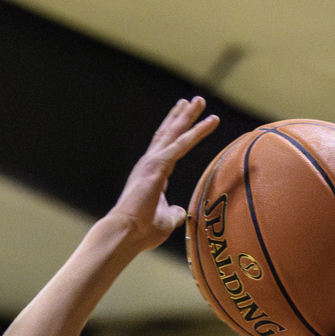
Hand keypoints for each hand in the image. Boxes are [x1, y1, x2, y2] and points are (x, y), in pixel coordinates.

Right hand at [109, 96, 219, 251]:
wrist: (124, 234)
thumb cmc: (140, 233)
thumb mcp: (164, 222)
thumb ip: (174, 214)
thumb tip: (181, 213)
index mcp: (152, 175)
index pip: (168, 150)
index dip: (179, 135)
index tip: (187, 122)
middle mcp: (150, 164)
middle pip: (169, 134)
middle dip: (182, 117)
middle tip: (194, 101)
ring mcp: (152, 163)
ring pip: (174, 133)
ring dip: (188, 116)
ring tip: (200, 101)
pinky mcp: (158, 166)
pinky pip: (182, 144)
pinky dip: (196, 132)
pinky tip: (210, 121)